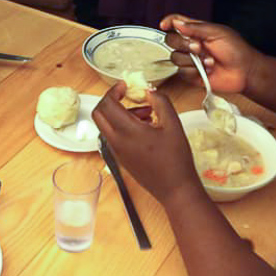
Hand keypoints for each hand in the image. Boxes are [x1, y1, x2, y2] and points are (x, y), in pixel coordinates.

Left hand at [92, 83, 200, 206]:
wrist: (175, 190)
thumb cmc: (176, 158)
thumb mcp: (172, 124)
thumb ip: (160, 101)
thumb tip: (149, 91)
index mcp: (127, 132)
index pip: (107, 104)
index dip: (114, 90)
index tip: (126, 85)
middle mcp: (116, 142)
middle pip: (99, 114)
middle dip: (111, 100)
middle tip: (127, 95)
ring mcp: (117, 152)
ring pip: (106, 125)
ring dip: (119, 114)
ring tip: (146, 113)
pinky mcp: (121, 158)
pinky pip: (114, 136)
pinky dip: (123, 126)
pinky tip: (146, 127)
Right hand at [160, 14, 258, 94]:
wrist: (244, 72)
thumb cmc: (236, 49)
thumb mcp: (217, 33)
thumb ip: (196, 27)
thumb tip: (176, 23)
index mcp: (197, 30)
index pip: (176, 22)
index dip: (169, 22)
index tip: (164, 25)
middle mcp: (191, 44)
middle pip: (171, 40)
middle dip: (183, 44)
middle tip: (198, 47)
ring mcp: (190, 60)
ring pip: (175, 58)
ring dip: (192, 60)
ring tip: (209, 61)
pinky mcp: (191, 75)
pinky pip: (182, 72)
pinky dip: (195, 71)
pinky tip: (208, 70)